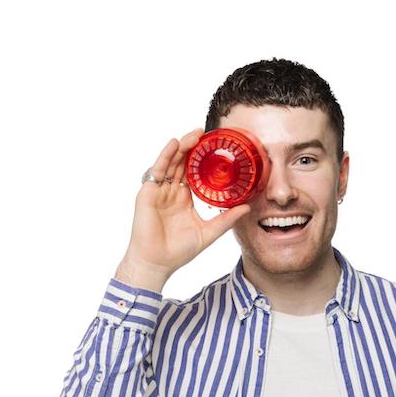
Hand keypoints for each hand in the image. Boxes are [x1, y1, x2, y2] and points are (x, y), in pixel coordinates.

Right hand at [118, 127, 251, 283]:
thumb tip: (248, 207)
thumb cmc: (178, 252)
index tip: (215, 147)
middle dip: (193, 147)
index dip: (202, 159)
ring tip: (195, 134)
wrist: (157, 263)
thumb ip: (226, 219)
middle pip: (182, 163)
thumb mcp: (209, 232)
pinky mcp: (148, 193)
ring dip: (182, 147)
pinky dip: (165, 156)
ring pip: (171, 162)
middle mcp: (171, 192)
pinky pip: (157, 170)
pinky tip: (175, 144)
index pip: (193, 172)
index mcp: (184, 199)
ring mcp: (159, 191)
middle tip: (206, 133)